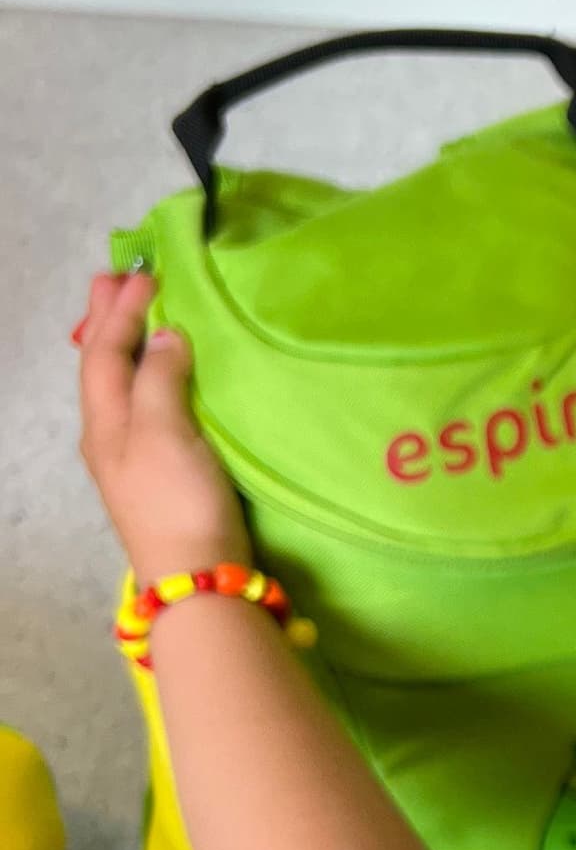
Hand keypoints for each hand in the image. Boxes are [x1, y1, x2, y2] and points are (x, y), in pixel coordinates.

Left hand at [76, 270, 249, 587]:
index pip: (106, 351)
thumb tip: (166, 335)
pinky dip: (148, 374)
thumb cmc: (178, 502)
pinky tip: (163, 375)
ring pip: (120, 385)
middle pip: (104, 365)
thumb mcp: (165, 433)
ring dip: (127, 344)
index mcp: (105, 421)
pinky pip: (143, 404)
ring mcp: (133, 456)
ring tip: (136, 314)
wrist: (197, 577)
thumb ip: (162, 380)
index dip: (122, 312)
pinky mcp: (160, 473)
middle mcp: (110, 434)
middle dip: (109, 320)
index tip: (145, 272)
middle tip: (118, 277)